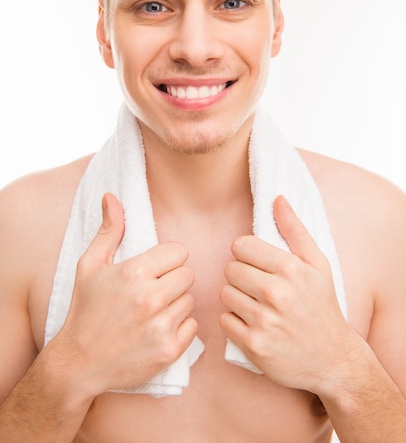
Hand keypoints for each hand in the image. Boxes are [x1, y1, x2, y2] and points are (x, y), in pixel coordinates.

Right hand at [56, 193, 196, 395]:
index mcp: (135, 273)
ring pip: (189, 301)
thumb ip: (108, 230)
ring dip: (175, 304)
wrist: (78, 363)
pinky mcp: (169, 350)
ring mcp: (161, 326)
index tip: (154, 269)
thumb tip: (112, 197)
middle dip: (172, 280)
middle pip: (188, 275)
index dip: (167, 259)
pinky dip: (179, 328)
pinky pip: (193, 326)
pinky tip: (157, 330)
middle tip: (151, 291)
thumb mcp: (90, 266)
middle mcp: (151, 298)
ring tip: (151, 312)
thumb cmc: (85, 310)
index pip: (179, 251)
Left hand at [220, 195, 350, 393]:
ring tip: (256, 305)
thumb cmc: (323, 306)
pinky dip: (234, 322)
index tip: (258, 264)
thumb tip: (277, 198)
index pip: (241, 246)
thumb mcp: (318, 264)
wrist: (334, 360)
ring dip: (236, 298)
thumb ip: (295, 229)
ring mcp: (264, 320)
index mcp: (290, 268)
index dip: (246, 254)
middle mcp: (276, 293)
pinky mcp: (254, 345)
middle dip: (241, 276)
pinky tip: (253, 324)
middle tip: (258, 287)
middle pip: (230, 269)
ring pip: (225, 294)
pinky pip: (225, 321)